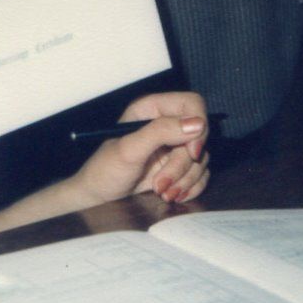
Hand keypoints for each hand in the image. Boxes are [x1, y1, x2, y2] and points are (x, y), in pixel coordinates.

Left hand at [70, 92, 209, 208]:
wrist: (101, 198)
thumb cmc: (106, 170)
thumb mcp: (129, 149)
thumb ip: (160, 132)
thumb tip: (197, 123)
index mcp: (152, 109)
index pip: (191, 104)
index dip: (198, 126)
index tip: (191, 152)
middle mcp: (166, 125)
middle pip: (198, 137)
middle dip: (182, 166)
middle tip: (161, 183)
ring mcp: (174, 147)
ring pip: (201, 159)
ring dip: (185, 180)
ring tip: (162, 192)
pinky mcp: (179, 168)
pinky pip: (201, 175)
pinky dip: (191, 188)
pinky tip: (172, 195)